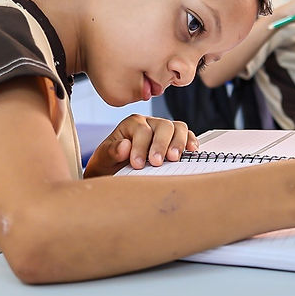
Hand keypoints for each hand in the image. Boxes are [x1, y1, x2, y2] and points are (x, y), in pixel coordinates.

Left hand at [83, 115, 197, 177]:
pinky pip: (187, 135)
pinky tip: (191, 151)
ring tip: (173, 159)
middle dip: (160, 145)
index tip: (137, 164)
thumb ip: (111, 151)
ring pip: (178, 128)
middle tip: (156, 162)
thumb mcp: (103, 159)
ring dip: (178, 143)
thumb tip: (124, 146)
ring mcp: (164, 131)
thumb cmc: (109, 164)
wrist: (113, 172)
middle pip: (163, 126)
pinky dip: (190, 142)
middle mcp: (150, 124)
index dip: (140, 147)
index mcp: (132, 123)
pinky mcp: (174, 140)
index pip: (142, 130)